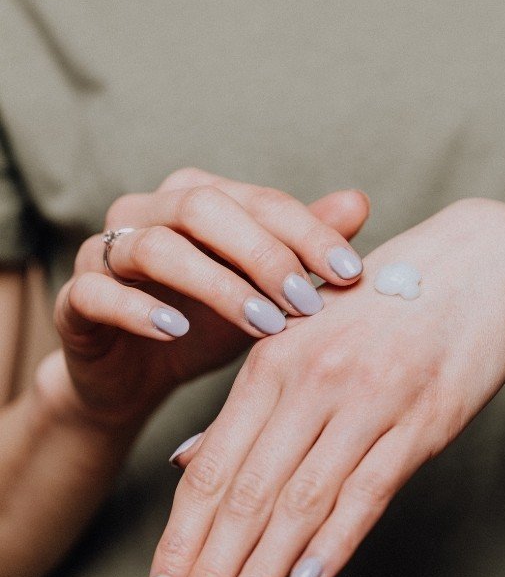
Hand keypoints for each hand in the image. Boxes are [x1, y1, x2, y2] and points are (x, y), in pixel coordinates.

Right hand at [42, 168, 368, 428]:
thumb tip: (358, 202)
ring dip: (215, 285)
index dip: (307, 233)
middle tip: (304, 303)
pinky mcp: (75, 298)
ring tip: (261, 325)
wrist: (137, 376)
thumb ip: (301, 249)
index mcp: (198, 199)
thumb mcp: (262, 292)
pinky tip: (177, 331)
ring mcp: (103, 252)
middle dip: (262, 255)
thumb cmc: (207, 326)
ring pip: (154, 247)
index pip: (260, 200)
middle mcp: (147, 212)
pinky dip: (138, 310)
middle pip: (204, 208)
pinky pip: (97, 292)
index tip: (349, 273)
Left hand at [149, 197, 504, 576]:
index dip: (180, 539)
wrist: (479, 265)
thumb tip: (182, 465)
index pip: (210, 468)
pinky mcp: (425, 417)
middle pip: (246, 494)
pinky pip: (370, 488)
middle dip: (210, 573)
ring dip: (262, 574)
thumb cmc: (382, 305)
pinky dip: (336, 540)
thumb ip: (246, 404)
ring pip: (301, 501)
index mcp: (272, 357)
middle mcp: (312, 378)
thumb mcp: (304, 338)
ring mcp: (370, 398)